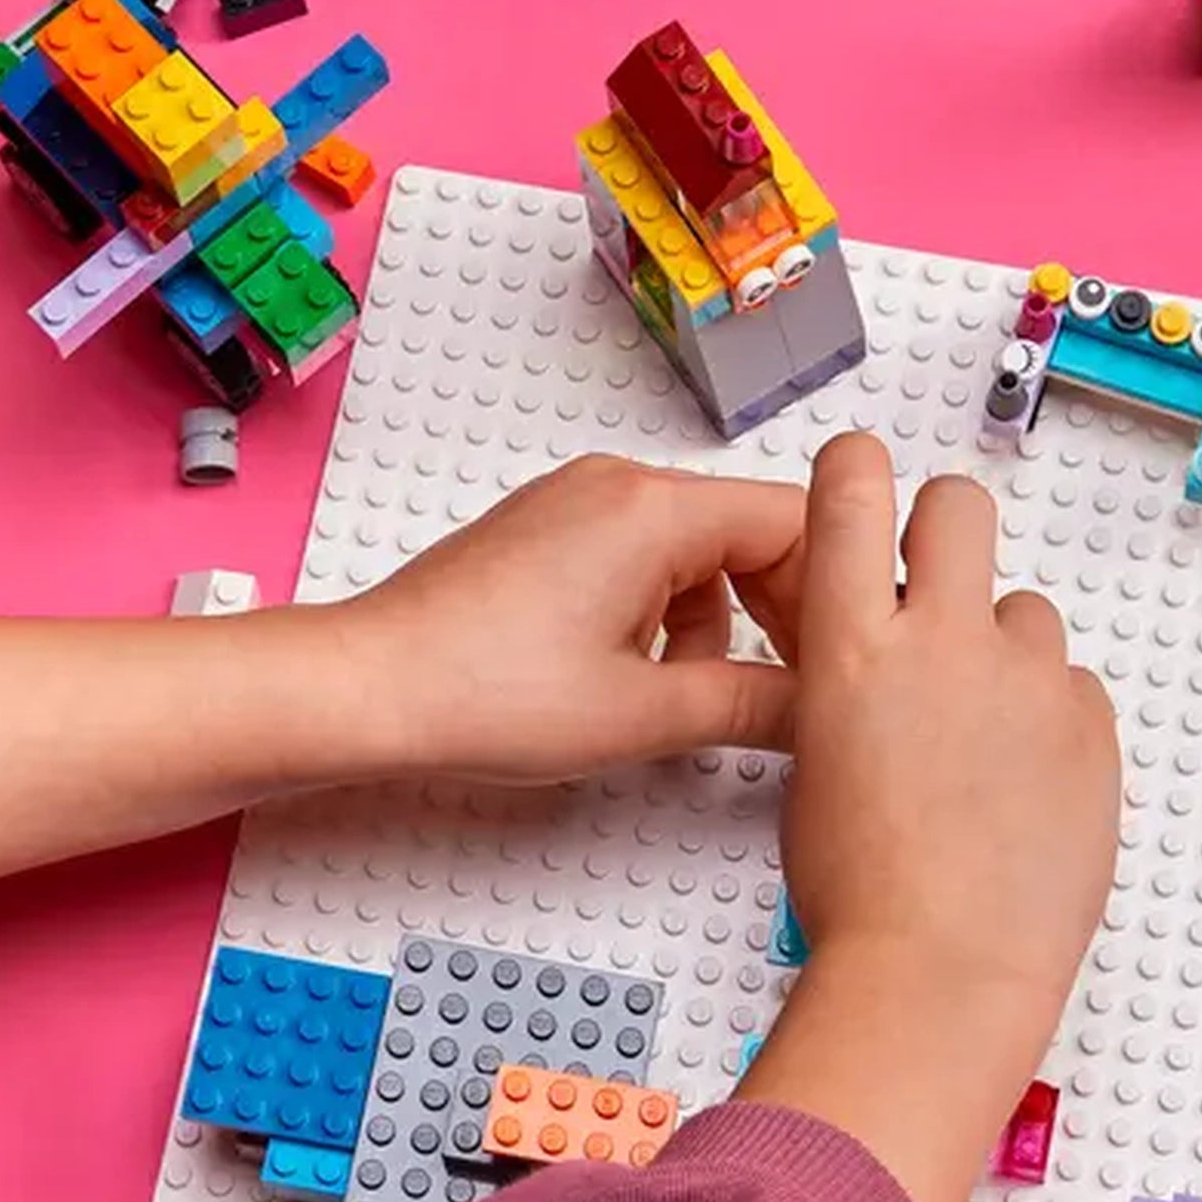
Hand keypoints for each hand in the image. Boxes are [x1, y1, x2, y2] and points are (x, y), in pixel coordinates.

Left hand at [329, 456, 808, 782]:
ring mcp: (577, 503)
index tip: (835, 658)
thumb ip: (750, 707)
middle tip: (790, 683)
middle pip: (751, 530)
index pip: (798, 521)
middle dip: (780, 609)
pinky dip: (665, 611)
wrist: (366, 688)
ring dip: (718, 618)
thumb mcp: (642, 716)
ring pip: (697, 549)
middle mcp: (617, 485)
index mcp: (653, 509)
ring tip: (691, 694)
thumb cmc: (476, 689)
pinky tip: (637, 676)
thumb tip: (815, 712)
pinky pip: (643, 556)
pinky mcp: (547, 533)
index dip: (833, 595)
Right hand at [744, 435, 1119, 1201]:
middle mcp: (941, 640)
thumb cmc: (860, 894)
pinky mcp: (1092, 723)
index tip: (862, 482)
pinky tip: (1024, 787)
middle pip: (959, 505)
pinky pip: (1073, 686)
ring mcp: (1026, 679)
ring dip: (1006, 651)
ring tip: (983, 741)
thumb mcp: (814, 760)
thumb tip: (868, 649)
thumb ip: (847, 678)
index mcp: (848, 646)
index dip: (856, 472)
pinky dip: (1052, 720)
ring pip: (1026, 610)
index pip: (850, 484)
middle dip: (946, 532)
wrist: (941, 974)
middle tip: (939, 591)